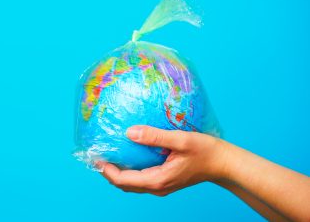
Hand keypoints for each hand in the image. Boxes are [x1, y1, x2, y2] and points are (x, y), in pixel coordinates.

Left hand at [98, 125, 227, 195]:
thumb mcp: (181, 140)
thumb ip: (155, 136)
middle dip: (108, 172)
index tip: (95, 157)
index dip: (106, 170)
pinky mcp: (164, 181)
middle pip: (123, 185)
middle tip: (97, 155)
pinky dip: (128, 171)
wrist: (224, 164)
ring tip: (108, 156)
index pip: (123, 180)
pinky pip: (140, 180)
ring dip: (117, 173)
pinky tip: (126, 156)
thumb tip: (130, 132)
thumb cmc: (206, 151)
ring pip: (131, 184)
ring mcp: (160, 186)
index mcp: (158, 180)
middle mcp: (157, 187)